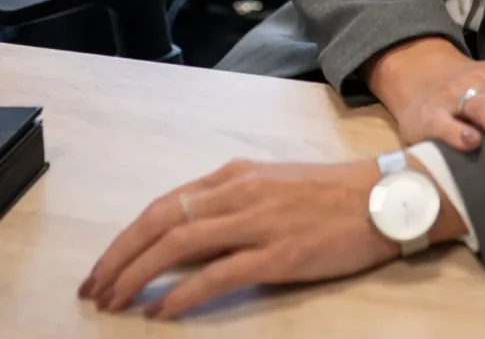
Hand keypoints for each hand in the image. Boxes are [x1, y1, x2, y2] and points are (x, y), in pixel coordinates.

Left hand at [77, 157, 450, 321]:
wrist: (388, 197)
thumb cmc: (335, 195)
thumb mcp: (276, 187)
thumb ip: (233, 205)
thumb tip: (186, 239)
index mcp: (240, 175)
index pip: (166, 203)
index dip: (128, 237)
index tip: (104, 267)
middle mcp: (242, 191)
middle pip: (161, 220)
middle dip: (118, 256)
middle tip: (93, 290)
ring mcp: (260, 221)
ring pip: (179, 243)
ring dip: (137, 275)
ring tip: (114, 303)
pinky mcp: (279, 252)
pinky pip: (217, 274)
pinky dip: (181, 293)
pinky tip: (161, 313)